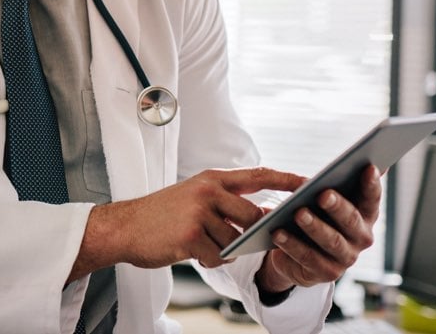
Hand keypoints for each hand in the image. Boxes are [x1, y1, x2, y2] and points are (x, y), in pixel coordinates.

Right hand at [69, 167, 305, 280]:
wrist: (126, 227)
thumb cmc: (163, 214)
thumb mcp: (195, 195)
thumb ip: (227, 201)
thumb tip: (262, 214)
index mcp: (212, 178)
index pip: (259, 175)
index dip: (286, 178)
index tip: (309, 182)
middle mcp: (208, 190)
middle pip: (252, 215)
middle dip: (249, 231)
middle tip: (236, 237)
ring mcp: (199, 212)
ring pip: (235, 240)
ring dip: (224, 248)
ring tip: (200, 242)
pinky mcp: (191, 236)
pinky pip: (219, 256)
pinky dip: (211, 260)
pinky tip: (193, 251)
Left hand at [256, 165, 381, 293]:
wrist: (300, 253)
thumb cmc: (318, 215)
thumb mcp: (327, 198)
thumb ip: (340, 181)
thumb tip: (355, 159)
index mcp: (366, 215)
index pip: (372, 198)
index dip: (372, 184)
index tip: (368, 166)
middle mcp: (362, 238)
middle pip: (351, 220)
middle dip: (337, 206)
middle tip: (322, 194)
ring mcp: (346, 258)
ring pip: (331, 241)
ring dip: (314, 226)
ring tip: (298, 213)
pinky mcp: (327, 273)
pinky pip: (308, 258)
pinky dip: (292, 244)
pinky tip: (278, 232)